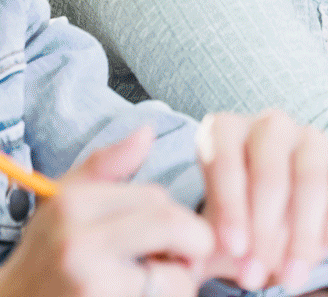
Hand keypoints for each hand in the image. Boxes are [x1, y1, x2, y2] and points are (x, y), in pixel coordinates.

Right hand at [0, 127, 212, 296]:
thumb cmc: (47, 253)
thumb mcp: (64, 201)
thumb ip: (106, 165)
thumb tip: (147, 132)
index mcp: (73, 203)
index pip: (157, 196)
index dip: (175, 216)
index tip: (169, 235)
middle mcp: (79, 239)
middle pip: (173, 225)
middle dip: (194, 243)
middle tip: (183, 259)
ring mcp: (88, 279)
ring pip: (175, 273)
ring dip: (180, 281)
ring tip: (152, 282)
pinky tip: (137, 296)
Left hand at [197, 109, 327, 292]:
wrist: (272, 214)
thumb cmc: (233, 218)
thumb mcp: (208, 228)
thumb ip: (197, 245)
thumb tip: (191, 264)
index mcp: (225, 131)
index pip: (226, 163)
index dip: (232, 210)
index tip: (234, 251)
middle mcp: (269, 125)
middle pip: (271, 174)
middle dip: (265, 231)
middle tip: (257, 276)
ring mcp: (311, 137)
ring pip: (311, 179)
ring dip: (302, 234)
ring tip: (292, 275)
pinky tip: (325, 247)